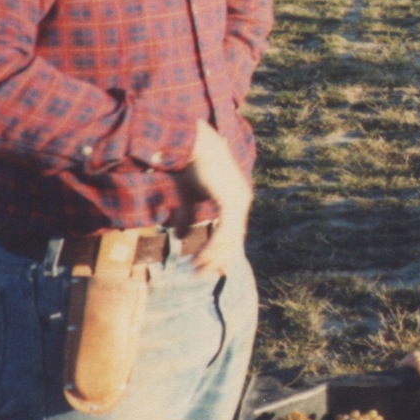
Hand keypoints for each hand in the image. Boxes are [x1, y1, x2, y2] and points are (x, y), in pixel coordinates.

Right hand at [182, 121, 252, 278]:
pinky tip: (200, 258)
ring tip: (197, 270)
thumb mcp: (186, 196)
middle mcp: (240, 200)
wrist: (192, 144)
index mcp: (234, 199)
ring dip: (212, 257)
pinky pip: (224, 231)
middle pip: (234, 239)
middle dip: (218, 260)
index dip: (222, 252)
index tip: (212, 270)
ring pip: (229, 239)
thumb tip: (178, 236)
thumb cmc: (189, 165)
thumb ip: (186, 216)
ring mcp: (238, 200)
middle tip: (202, 275)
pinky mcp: (231, 201)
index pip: (232, 232)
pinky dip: (212, 247)